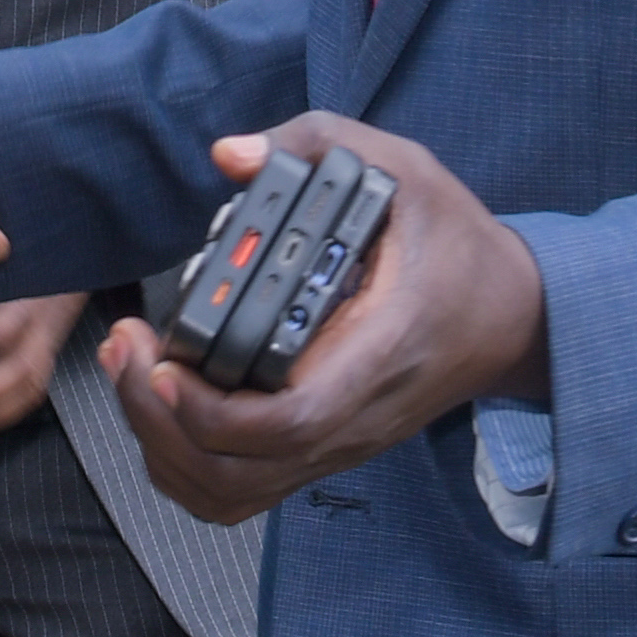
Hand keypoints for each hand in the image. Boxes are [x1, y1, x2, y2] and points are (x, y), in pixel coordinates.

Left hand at [88, 117, 544, 528]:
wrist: (510, 314)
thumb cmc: (455, 244)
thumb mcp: (405, 169)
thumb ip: (316, 143)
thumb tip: (230, 156)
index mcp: (376, 354)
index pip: (290, 421)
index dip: (210, 411)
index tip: (163, 360)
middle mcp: (352, 417)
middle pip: (238, 472)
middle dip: (158, 422)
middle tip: (126, 348)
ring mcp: (335, 444)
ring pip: (229, 493)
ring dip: (163, 447)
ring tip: (133, 372)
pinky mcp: (320, 450)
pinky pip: (239, 490)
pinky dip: (185, 465)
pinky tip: (163, 407)